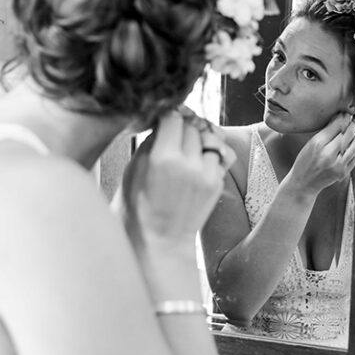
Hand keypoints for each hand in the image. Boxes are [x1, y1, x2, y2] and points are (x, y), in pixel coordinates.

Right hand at [120, 110, 235, 252]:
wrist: (159, 240)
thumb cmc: (138, 205)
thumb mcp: (134, 167)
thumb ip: (152, 139)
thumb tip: (165, 118)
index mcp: (163, 158)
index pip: (173, 117)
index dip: (168, 115)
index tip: (164, 118)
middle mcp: (188, 164)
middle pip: (193, 125)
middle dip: (184, 125)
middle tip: (174, 132)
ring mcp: (207, 174)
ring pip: (210, 136)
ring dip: (199, 137)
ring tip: (187, 146)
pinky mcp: (217, 183)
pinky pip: (219, 154)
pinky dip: (209, 152)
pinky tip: (197, 160)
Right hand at [288, 112, 354, 197]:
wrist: (303, 184)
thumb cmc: (304, 161)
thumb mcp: (310, 144)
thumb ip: (325, 132)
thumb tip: (340, 117)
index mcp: (318, 144)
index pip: (337, 126)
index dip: (343, 118)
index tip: (346, 114)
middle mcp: (328, 154)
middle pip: (347, 134)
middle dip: (351, 126)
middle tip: (352, 121)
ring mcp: (337, 165)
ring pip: (354, 145)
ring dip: (354, 138)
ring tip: (351, 134)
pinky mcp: (343, 173)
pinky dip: (354, 150)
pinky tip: (350, 146)